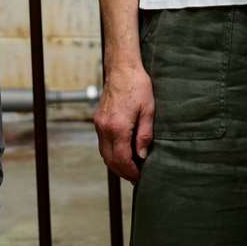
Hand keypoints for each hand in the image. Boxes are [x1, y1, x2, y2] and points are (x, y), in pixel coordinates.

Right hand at [94, 65, 154, 182]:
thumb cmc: (138, 86)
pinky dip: (111, 153)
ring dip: (116, 164)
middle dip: (122, 172)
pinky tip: (122, 153)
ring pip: (104, 153)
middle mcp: (105, 127)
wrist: (122, 68)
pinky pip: (102, 143)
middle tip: (136, 177)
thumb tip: (141, 156)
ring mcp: (99, 124)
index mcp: (118, 127)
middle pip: (110, 160)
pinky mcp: (98, 120)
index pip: (121, 159)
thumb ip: (144, 135)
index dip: (130, 171)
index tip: (140, 177)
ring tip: (130, 168)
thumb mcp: (148, 110)